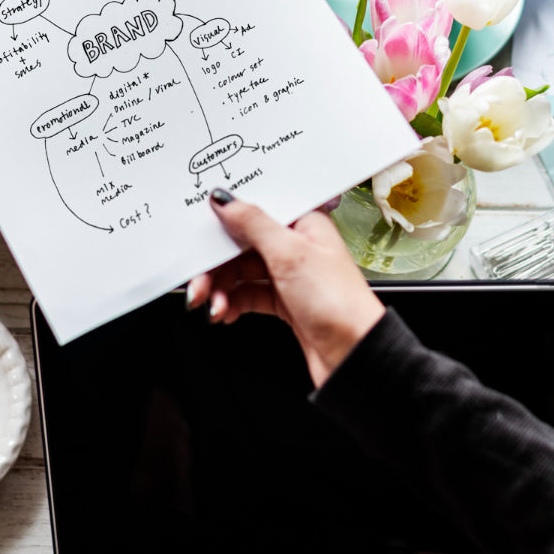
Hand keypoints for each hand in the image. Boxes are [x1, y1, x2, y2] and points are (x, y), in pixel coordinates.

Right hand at [186, 190, 383, 387]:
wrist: (354, 355)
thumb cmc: (338, 302)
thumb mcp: (290, 253)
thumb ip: (253, 223)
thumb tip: (225, 199)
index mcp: (303, 223)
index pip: (254, 212)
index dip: (225, 222)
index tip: (201, 235)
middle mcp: (296, 246)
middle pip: (242, 246)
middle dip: (216, 266)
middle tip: (198, 284)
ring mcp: (290, 276)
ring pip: (241, 274)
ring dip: (221, 289)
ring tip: (213, 306)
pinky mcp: (285, 302)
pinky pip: (248, 295)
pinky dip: (233, 304)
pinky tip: (226, 313)